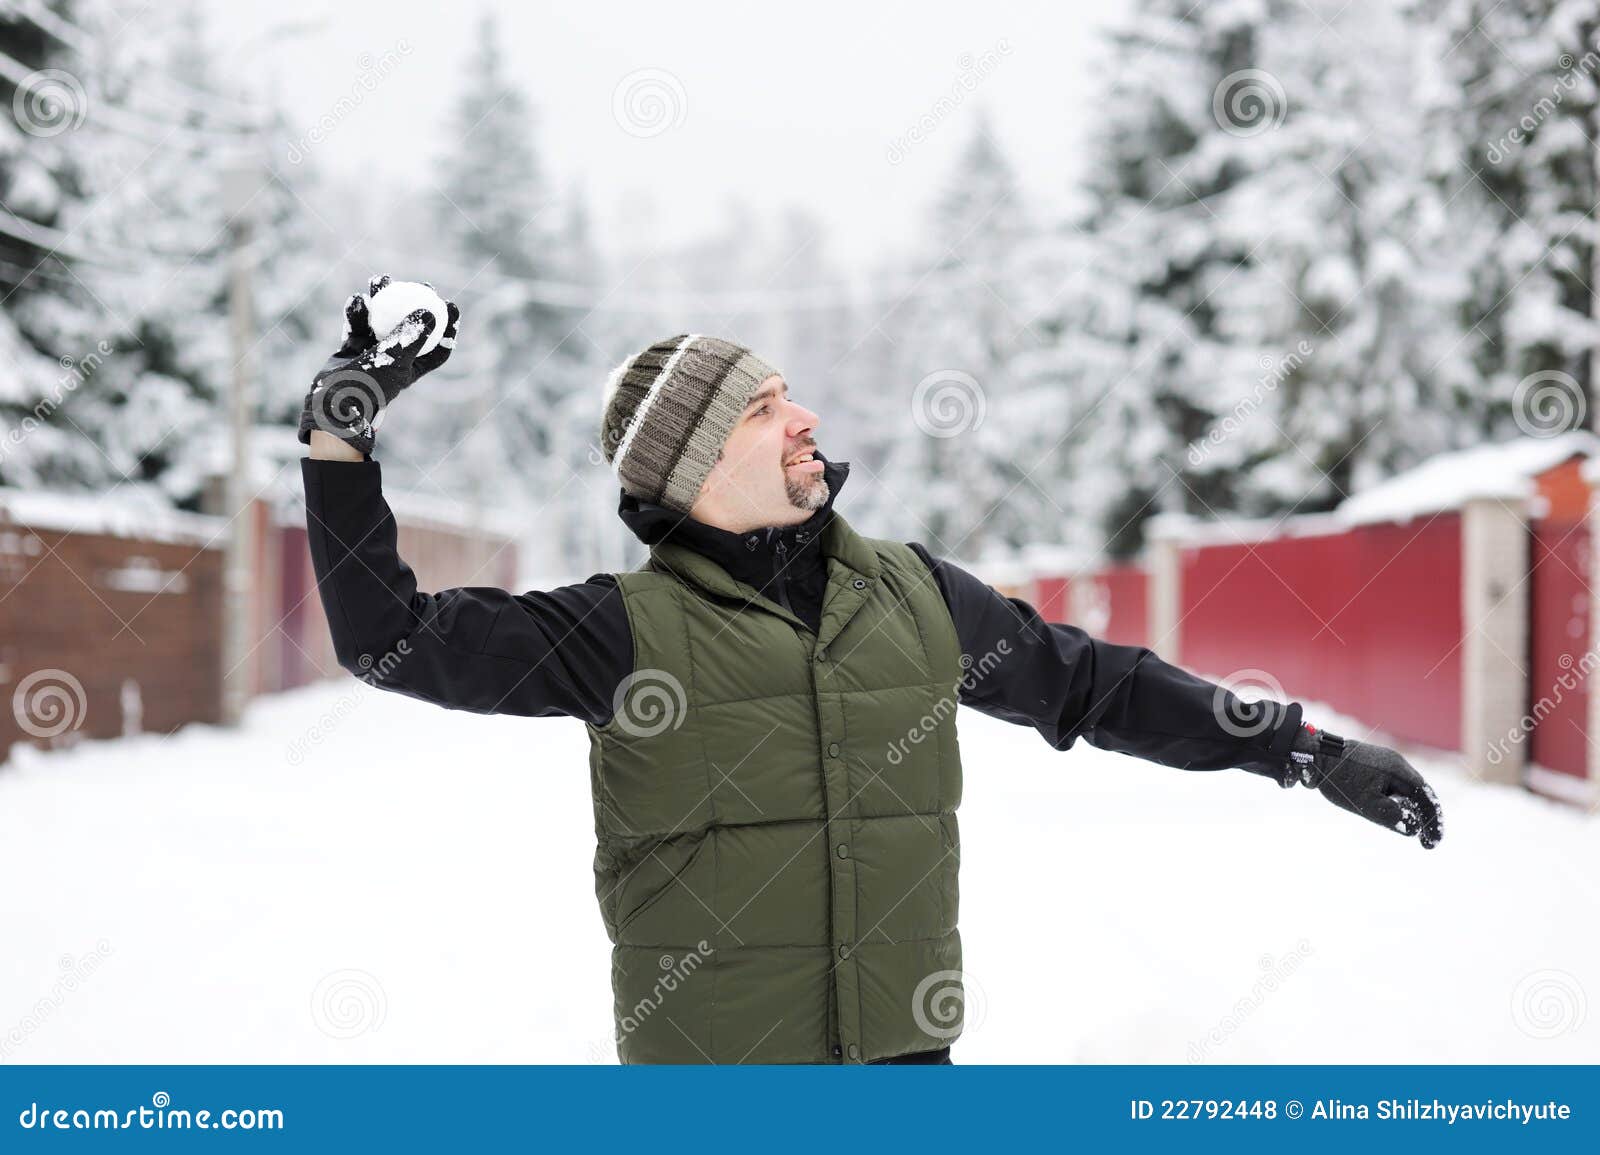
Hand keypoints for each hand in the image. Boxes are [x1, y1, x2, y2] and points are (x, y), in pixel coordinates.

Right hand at [297, 274, 459, 456]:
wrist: (333, 402)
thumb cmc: (368, 385)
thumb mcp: (394, 360)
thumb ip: (411, 337)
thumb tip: (431, 312)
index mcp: (413, 367)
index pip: (437, 347)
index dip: (448, 327)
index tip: (451, 304)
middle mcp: (396, 359)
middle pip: (410, 327)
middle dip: (414, 304)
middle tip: (419, 284)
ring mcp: (373, 352)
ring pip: (381, 320)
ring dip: (381, 299)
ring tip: (379, 280)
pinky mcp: (353, 348)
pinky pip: (358, 324)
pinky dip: (357, 312)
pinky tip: (357, 300)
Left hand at [1286, 725, 1443, 848]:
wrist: (1312, 755)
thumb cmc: (1340, 779)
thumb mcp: (1367, 804)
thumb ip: (1393, 817)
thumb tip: (1413, 829)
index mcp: (1398, 769)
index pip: (1426, 798)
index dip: (1432, 821)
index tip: (1431, 843)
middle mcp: (1394, 762)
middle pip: (1417, 794)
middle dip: (1420, 818)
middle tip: (1422, 841)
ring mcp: (1382, 761)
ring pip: (1401, 790)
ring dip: (1406, 810)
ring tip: (1402, 828)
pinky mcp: (1370, 764)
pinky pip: (1388, 785)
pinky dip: (1392, 801)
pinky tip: (1385, 813)